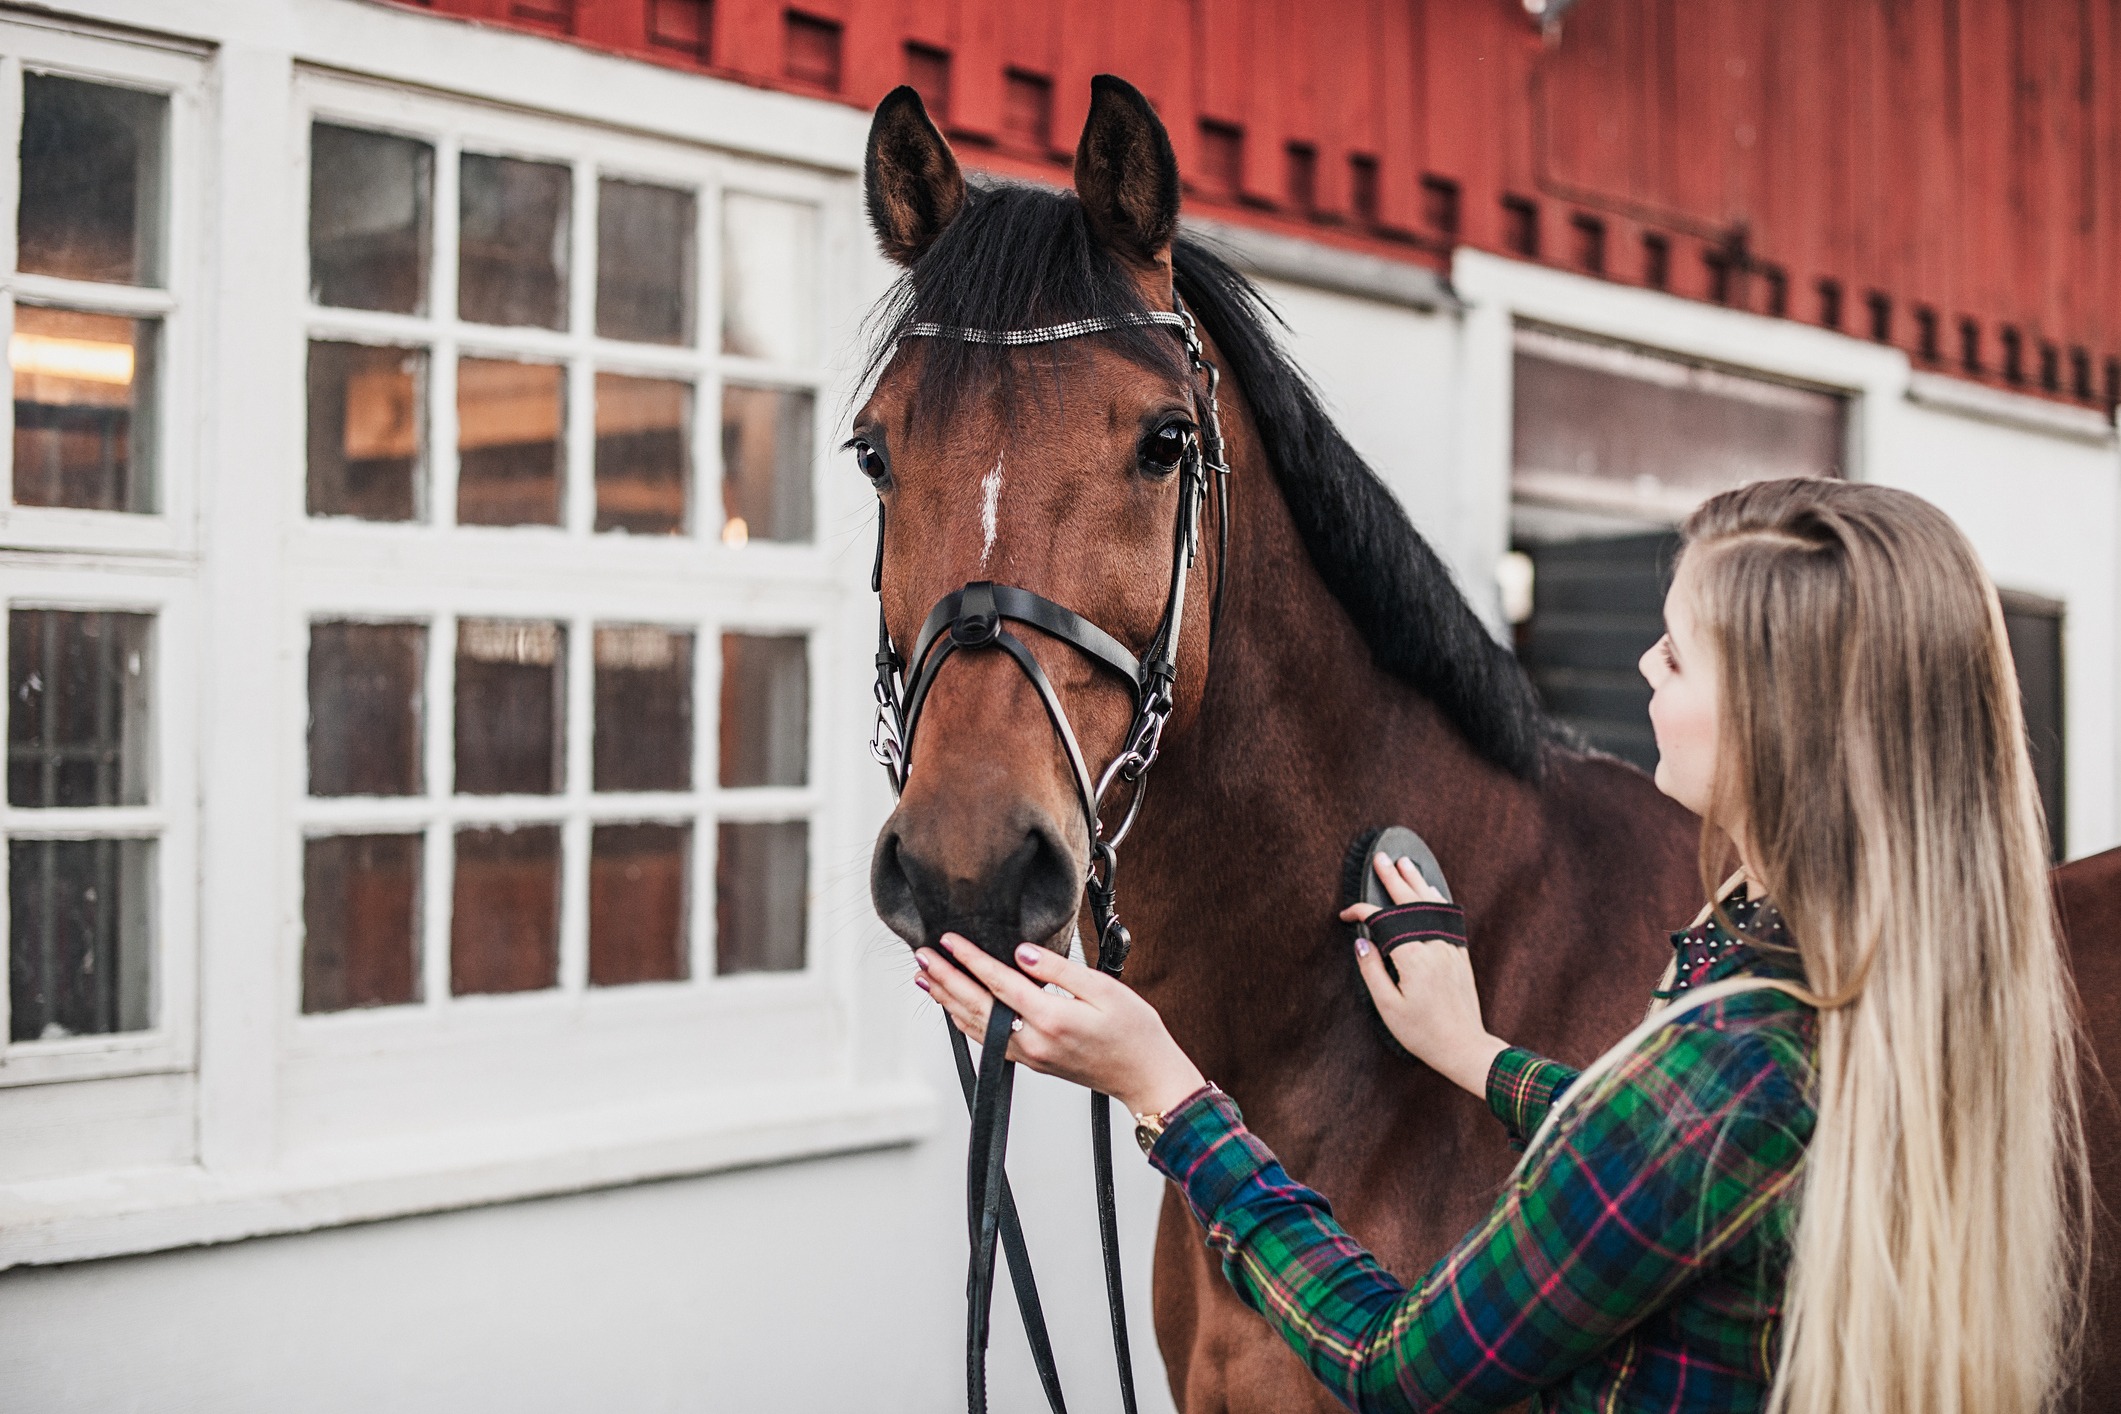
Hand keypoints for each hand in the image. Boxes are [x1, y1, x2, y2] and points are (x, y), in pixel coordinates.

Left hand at [914, 935, 1206, 1118]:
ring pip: (977, 1026)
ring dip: (948, 1001)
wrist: (1146, 1077)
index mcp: (1051, 1018)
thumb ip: (1058, 970)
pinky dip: (966, 1022)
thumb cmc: (1134, 1031)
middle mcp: (1034, 1041)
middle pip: (976, 1006)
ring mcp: (1031, 1055)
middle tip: (921, 957)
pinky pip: (989, 1041)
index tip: (948, 940)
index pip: (999, 982)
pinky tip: (956, 1010)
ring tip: (926, 979)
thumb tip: (1021, 952)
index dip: (970, 959)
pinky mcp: (1034, 1062)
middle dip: (945, 979)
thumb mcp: (1104, 989)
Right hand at [1337, 853, 1507, 1097]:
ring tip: (1405, 864)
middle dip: (1392, 879)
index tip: (1346, 916)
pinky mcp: (1461, 955)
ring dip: (1417, 883)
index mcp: (1414, 958)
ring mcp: (1451, 949)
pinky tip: (1429, 891)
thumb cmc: (1423, 1032)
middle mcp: (1435, 946)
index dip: (1362, 913)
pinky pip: (1448, 918)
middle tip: (1380, 860)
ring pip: (1433, 906)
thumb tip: (1361, 941)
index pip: (1384, 921)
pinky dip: (1436, 900)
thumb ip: (1372, 970)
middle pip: (1410, 903)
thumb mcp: (1388, 1007)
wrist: (1464, 1046)